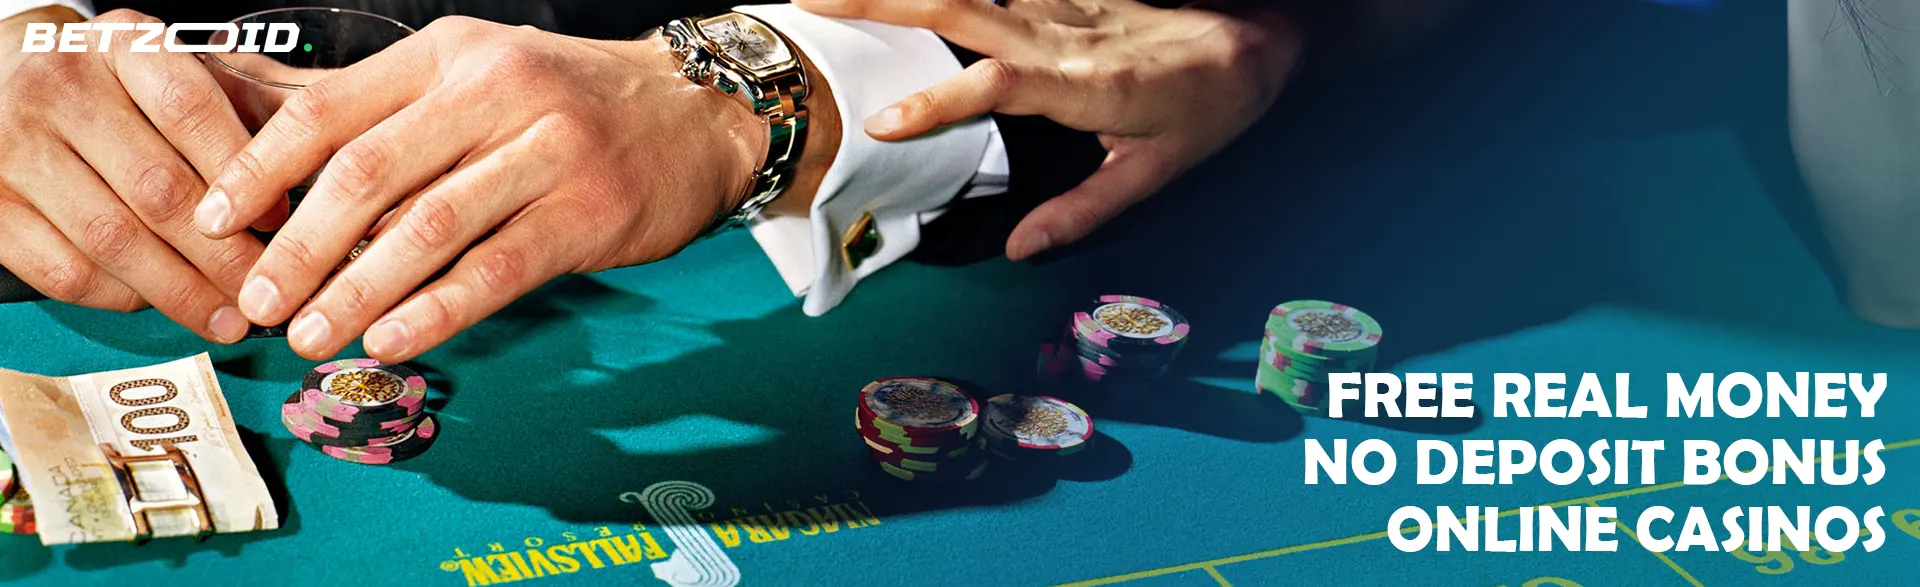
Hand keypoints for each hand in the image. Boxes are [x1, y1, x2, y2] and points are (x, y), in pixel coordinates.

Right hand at [0, 9, 263, 341]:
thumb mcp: (178, 72)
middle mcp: (58, 87)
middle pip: (158, 189)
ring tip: (229, 319)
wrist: (9, 80)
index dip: (243, 176)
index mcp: (121, 46)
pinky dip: (122, 298)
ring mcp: (12, 146)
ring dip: (181, 292)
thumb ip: (239, 113)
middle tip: (268, 294)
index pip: (190, 110)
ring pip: (113, 240)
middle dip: (224, 256)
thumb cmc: (123, 89)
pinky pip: (66, 271)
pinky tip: (160, 303)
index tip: (283, 224)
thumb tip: (309, 187)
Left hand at [198, 17, 778, 361]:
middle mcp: (495, 92)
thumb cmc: (571, 105)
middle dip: (297, 247)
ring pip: (428, 229)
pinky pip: (497, 269)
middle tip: (259, 303)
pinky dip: (436, 311)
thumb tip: (278, 176)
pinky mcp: (590, 212)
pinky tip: (392, 342)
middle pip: (368, 174)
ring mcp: (548, 151)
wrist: (698, 114)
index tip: (214, 222)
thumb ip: (393, 117)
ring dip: (357, 293)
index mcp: (449, 55)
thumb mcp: (480, 76)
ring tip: (311, 337)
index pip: (330, 112)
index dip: (260, 171)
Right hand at [796, 0, 1300, 259]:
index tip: (882, 121)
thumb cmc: (1207, 112)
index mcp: (1085, 85)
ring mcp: (1064, 3)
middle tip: (812, 3)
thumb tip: (1019, 249)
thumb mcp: (1156, 174)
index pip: (999, 83)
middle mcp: (1067, 33)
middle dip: (886, 2)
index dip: (939, 99)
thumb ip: (1084, 210)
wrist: (1257, 39)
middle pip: (964, 6)